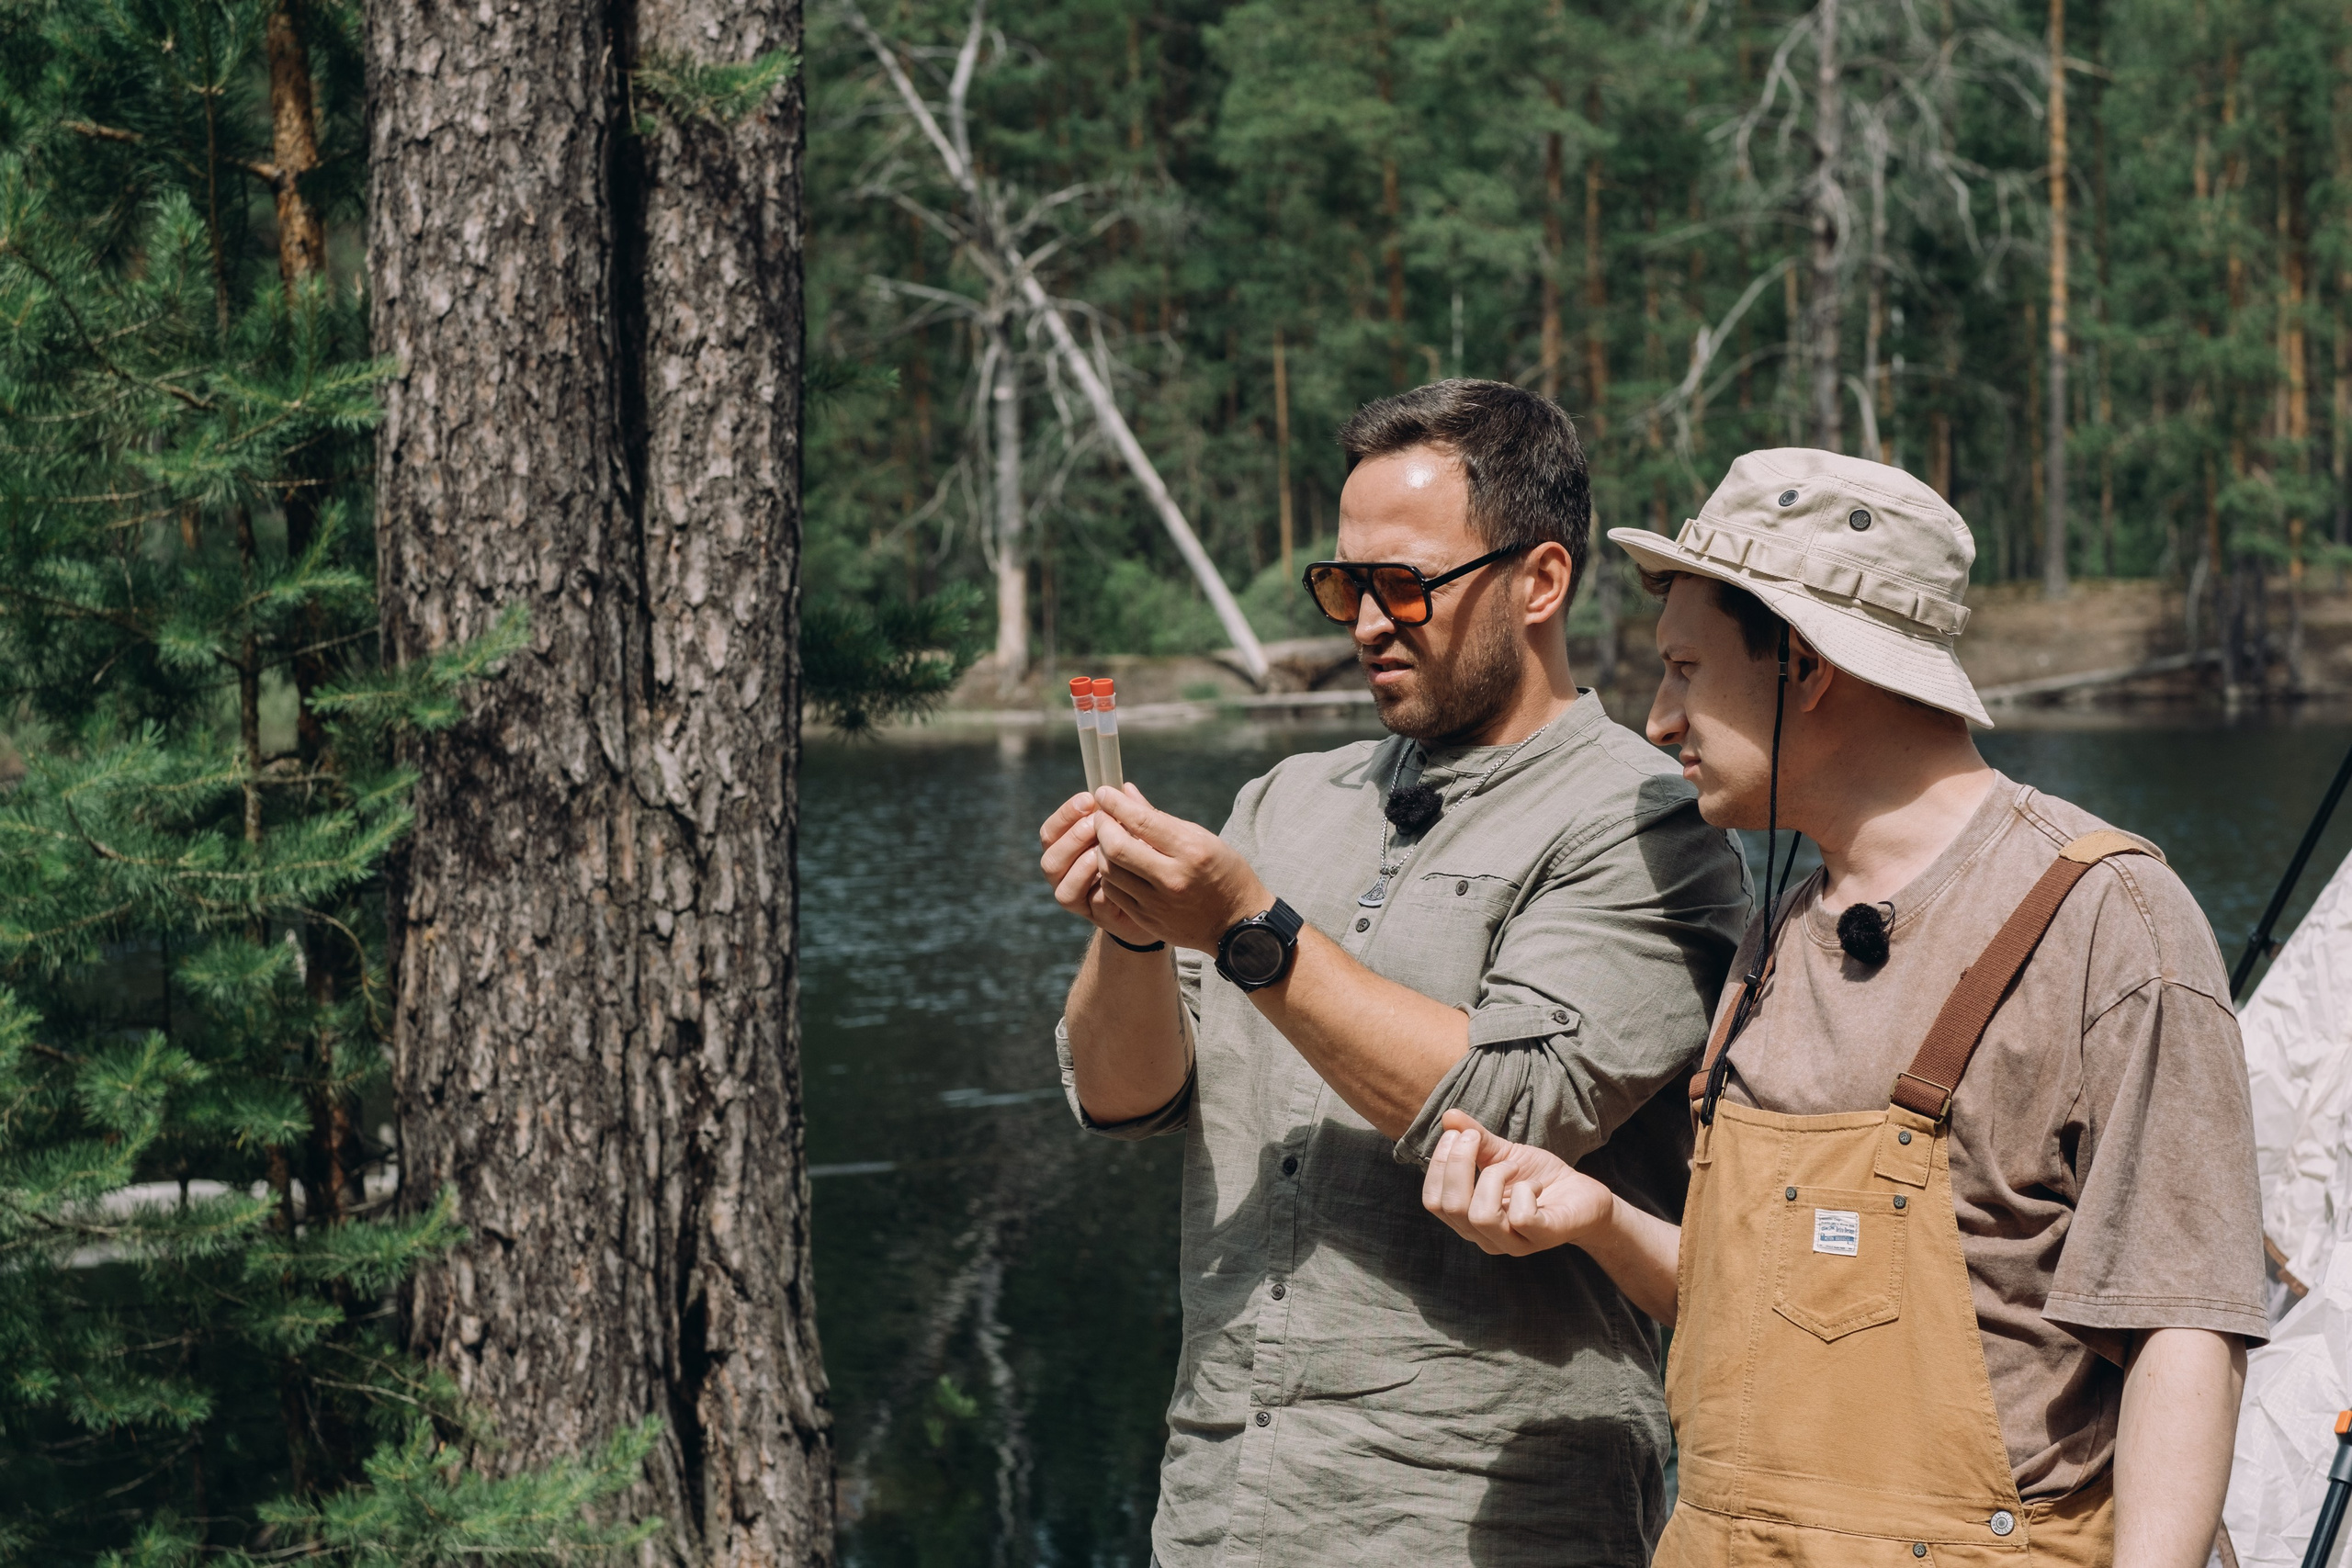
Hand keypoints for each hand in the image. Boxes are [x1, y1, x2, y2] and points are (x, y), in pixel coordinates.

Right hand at [1038, 790, 1162, 948]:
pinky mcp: (1098, 917)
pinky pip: (1094, 904)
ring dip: (1084, 866)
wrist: (1156, 897)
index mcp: (1066, 851)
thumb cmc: (1137, 856)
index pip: (1050, 833)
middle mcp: (1064, 877)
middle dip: (1073, 839)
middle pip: (1051, 861)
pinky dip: (1105, 889)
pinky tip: (1121, 874)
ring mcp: (1080, 900)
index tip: (1088, 799)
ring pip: (1065, 889)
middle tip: (1097, 824)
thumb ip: (1126, 813)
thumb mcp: (1131, 831)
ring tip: (1106, 850)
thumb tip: (1125, 787)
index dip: (1064, 815)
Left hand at [1090, 784, 1271, 952]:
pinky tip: (1115, 864)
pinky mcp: (1147, 919)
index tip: (1104, 791)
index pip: (1141, 821)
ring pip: (1109, 870)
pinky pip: (1113, 892)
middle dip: (1102, 825)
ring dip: (1101, 849)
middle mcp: (1173, 878)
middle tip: (1101, 816)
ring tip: (1107, 839)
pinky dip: (1108, 873)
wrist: (1236, 925)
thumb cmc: (1223, 872)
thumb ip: (1160, 818)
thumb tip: (1126, 792)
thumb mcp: (1202, 838)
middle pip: (1116, 847)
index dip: (1116, 804)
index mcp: (1191, 851)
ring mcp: (1158, 902)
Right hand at [1422, 1109, 1616, 1256]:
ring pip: (1482, 1216)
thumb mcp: (1505, 1154)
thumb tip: (1449, 1117)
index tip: (1458, 1134)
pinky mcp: (1543, 1237)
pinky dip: (1526, 1190)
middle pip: (1451, 1207)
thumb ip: (1476, 1140)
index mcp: (1469, 1220)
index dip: (1439, 1164)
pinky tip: (1536, 1184)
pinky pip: (1521, 1217)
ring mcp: (1514, 1242)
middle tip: (1477, 1139)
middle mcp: (1485, 1237)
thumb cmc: (1540, 1178)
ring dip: (1495, 1177)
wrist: (1583, 1196)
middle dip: (1459, 1163)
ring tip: (1513, 1166)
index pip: (1434, 1201)